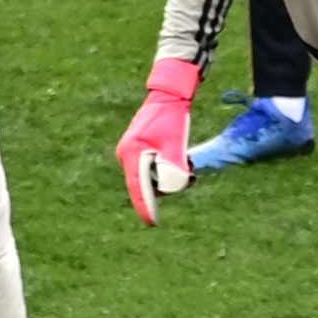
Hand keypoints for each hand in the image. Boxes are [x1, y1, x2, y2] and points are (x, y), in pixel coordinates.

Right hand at [113, 55, 202, 224]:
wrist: (169, 94)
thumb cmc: (172, 118)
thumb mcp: (176, 144)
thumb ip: (173, 167)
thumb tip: (173, 188)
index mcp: (132, 153)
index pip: (138, 187)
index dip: (146, 207)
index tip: (152, 223)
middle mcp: (127, 154)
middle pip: (145, 183)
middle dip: (167, 185)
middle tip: (191, 176)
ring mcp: (132, 151)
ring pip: (150, 175)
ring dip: (169, 175)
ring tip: (189, 162)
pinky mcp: (139, 148)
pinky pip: (151, 166)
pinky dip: (166, 167)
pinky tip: (183, 158)